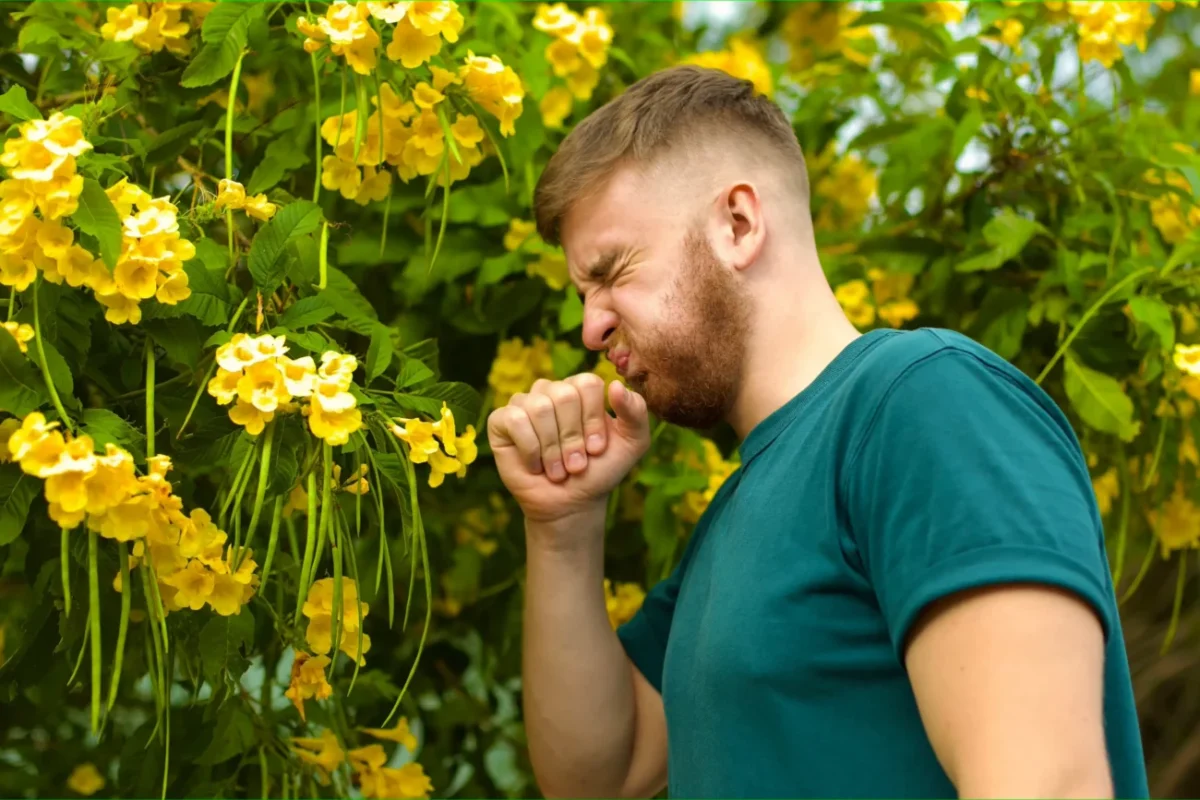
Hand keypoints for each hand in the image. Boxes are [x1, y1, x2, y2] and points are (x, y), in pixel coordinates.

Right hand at [487, 374, 650, 524]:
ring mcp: (524, 403)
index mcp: (581, 389)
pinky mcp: (501, 421)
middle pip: (564, 395)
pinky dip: (531, 449)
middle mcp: (551, 390)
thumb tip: (616, 386)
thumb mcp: (632, 443)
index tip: (597, 448)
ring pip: (539, 407)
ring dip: (553, 448)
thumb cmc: (600, 470)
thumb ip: (636, 411)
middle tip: (576, 464)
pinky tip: (535, 464)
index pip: (588, 383)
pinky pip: (515, 420)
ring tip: (558, 469)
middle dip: (573, 438)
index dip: (593, 419)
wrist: (572, 502)